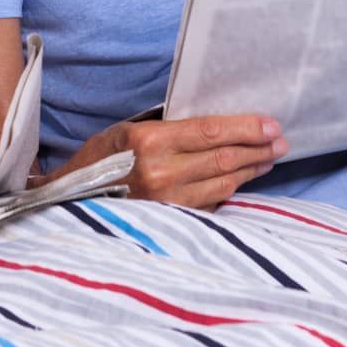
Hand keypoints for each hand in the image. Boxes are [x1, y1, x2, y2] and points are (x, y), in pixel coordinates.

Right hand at [64, 115, 285, 209]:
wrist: (66, 202)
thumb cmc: (97, 162)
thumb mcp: (125, 131)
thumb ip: (166, 128)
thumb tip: (212, 124)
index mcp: (148, 142)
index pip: (210, 132)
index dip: (245, 128)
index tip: (271, 125)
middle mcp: (158, 172)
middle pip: (222, 158)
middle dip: (257, 149)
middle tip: (280, 142)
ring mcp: (165, 202)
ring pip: (222, 183)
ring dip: (250, 170)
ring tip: (268, 159)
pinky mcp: (169, 222)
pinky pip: (209, 204)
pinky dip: (229, 190)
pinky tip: (241, 180)